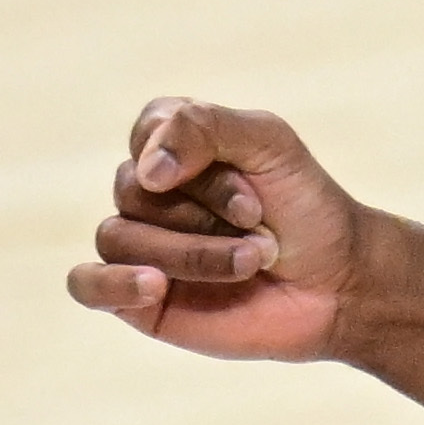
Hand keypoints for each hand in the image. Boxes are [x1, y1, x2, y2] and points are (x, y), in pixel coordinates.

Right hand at [66, 97, 364, 362]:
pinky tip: (155, 286)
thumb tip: (144, 171)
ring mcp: (138, 243)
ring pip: (119, 239)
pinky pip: (85, 284)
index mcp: (172, 141)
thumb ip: (206, 126)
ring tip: (252, 263)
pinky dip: (111, 284)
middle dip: (205, 214)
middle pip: (134, 192)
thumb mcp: (270, 143)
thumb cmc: (306, 208)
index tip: (256, 193)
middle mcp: (146, 189)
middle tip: (262, 227)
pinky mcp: (136, 298)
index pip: (149, 136)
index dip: (198, 166)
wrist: (338, 285)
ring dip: (192, 254)